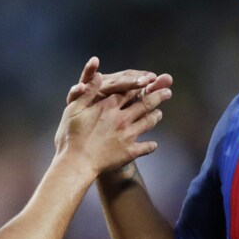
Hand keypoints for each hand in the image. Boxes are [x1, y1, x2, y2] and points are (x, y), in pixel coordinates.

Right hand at [54, 57, 173, 173]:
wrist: (76, 163)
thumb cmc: (71, 136)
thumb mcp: (74, 109)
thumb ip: (88, 92)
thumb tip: (98, 75)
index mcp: (108, 107)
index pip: (128, 91)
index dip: (139, 84)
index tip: (150, 79)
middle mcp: (121, 118)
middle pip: (144, 104)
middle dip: (157, 96)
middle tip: (168, 91)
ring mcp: (127, 135)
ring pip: (147, 122)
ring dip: (156, 116)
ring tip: (160, 113)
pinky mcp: (129, 152)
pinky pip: (145, 147)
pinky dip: (151, 145)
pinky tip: (153, 144)